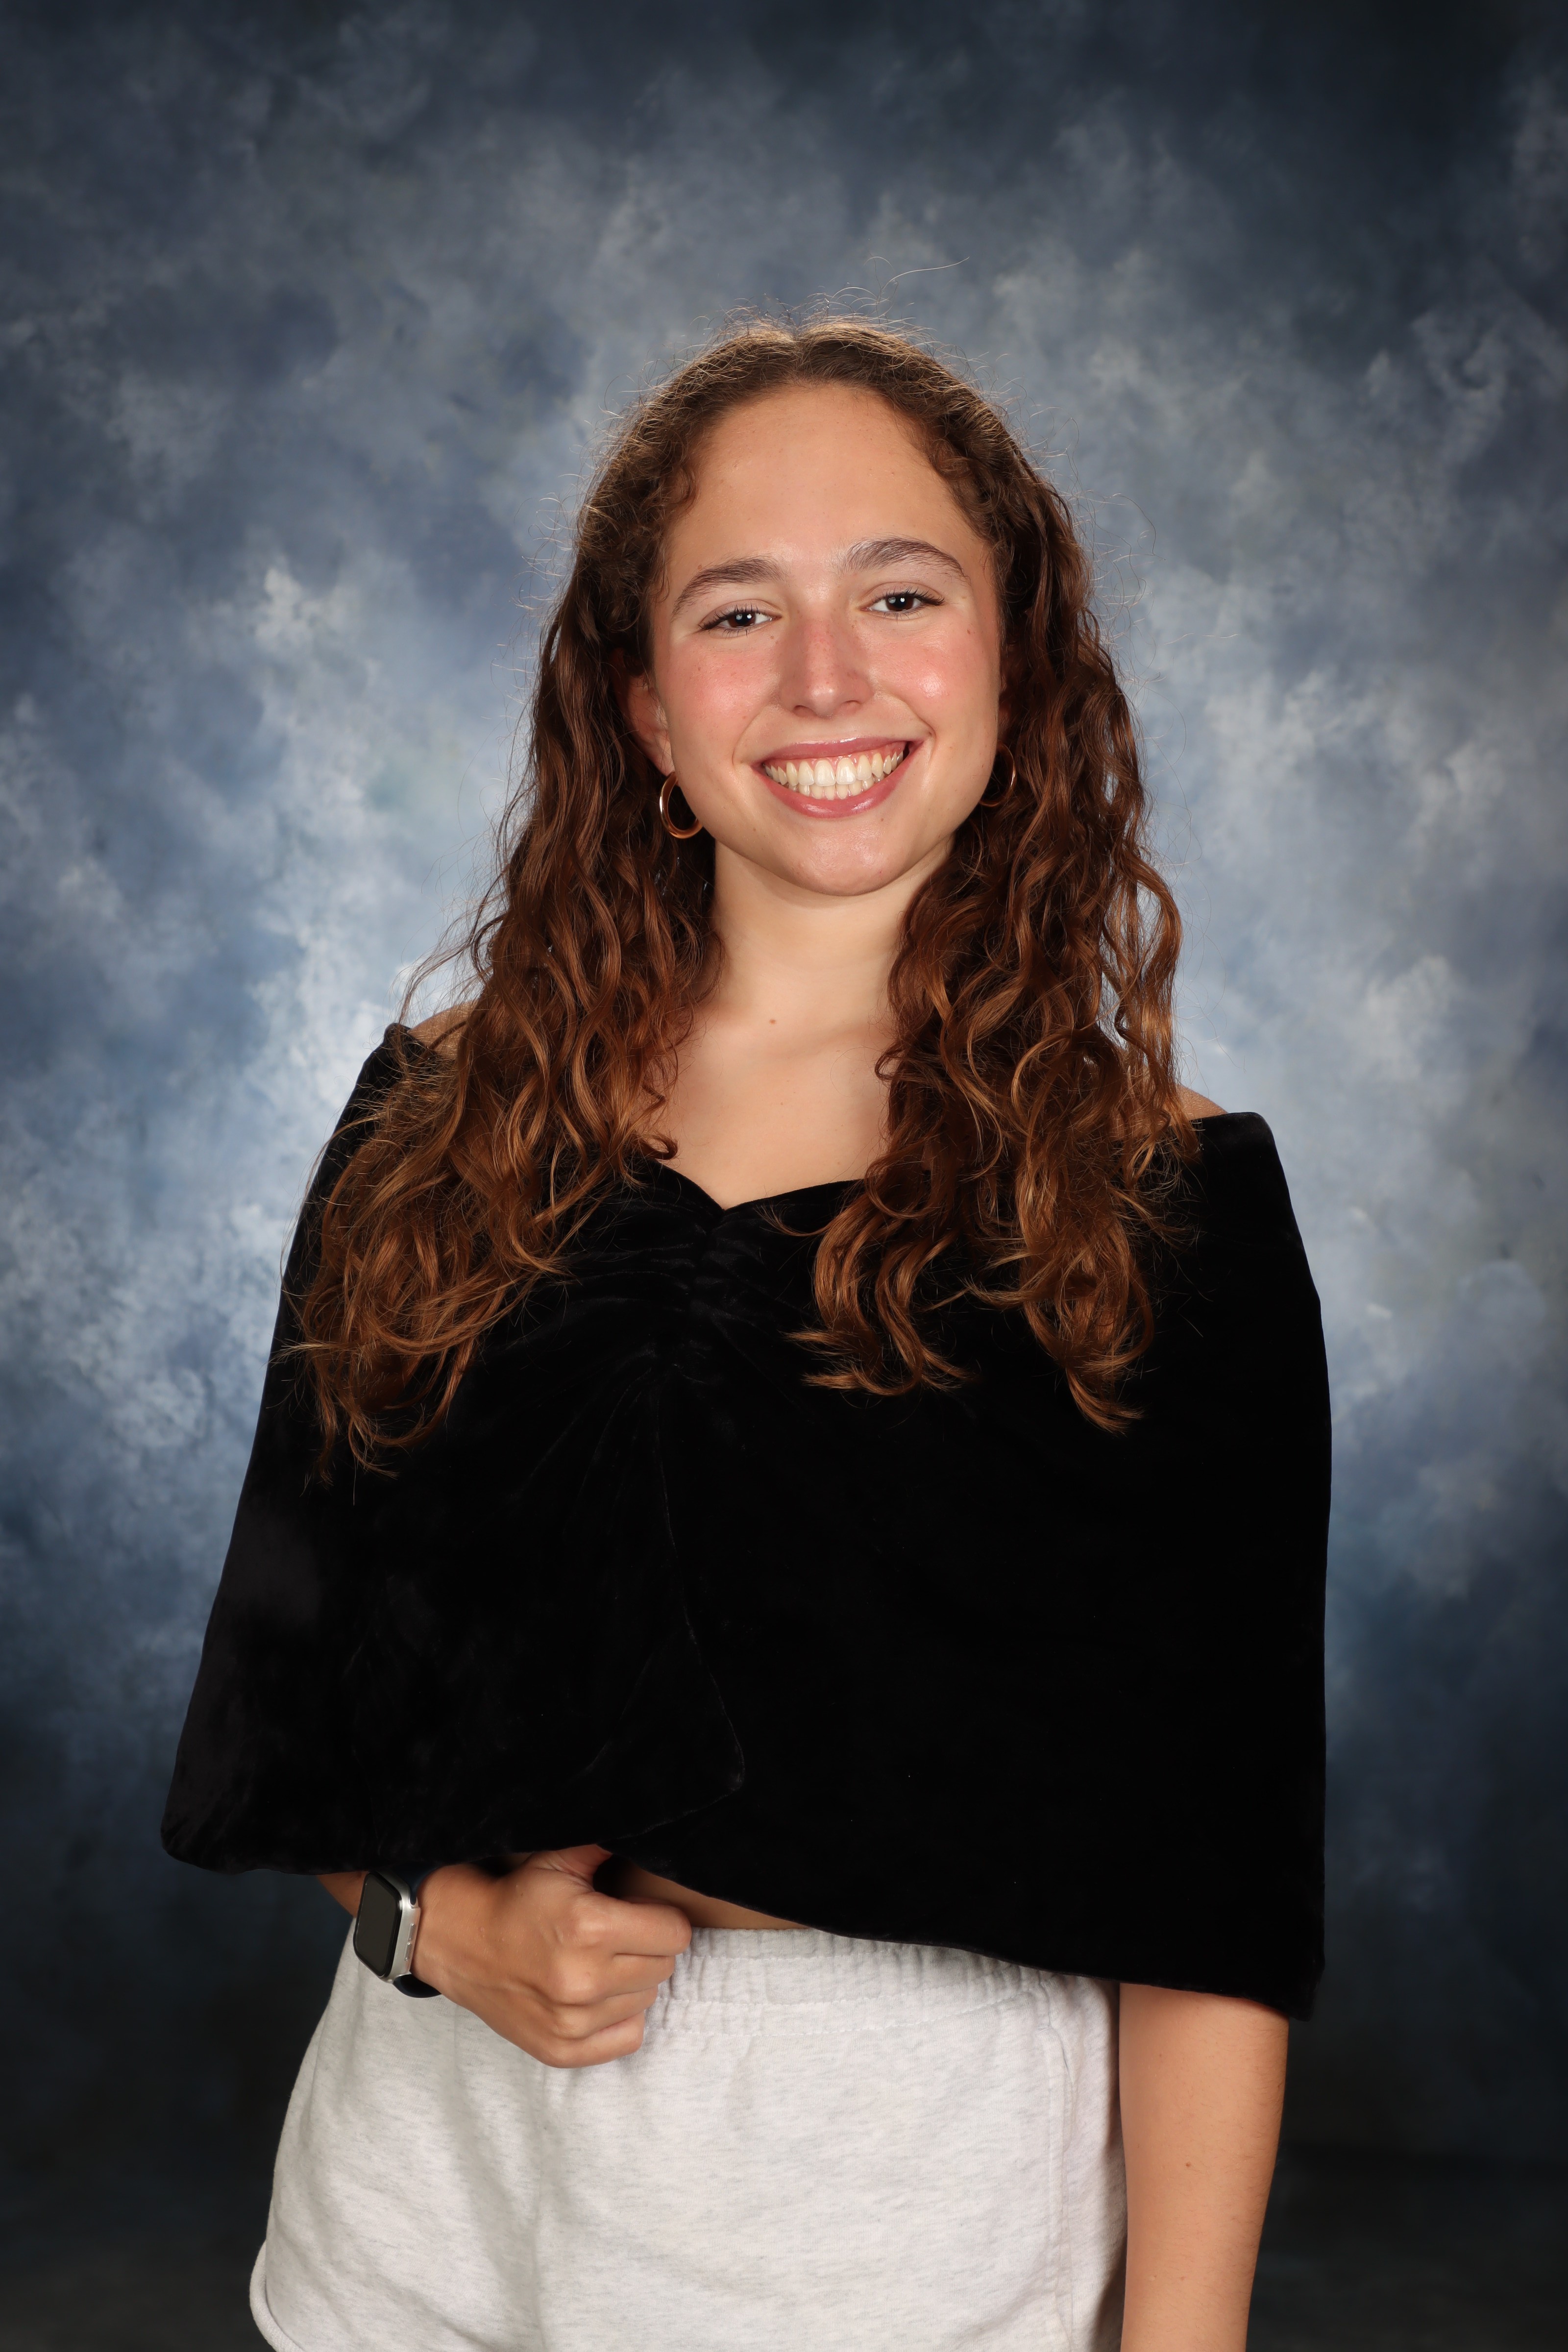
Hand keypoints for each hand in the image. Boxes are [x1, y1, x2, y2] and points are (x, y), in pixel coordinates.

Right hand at [407, 1845, 692, 2066]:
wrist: (463, 1944)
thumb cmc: (518, 1900)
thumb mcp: (560, 1861)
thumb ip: (607, 1849)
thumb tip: (652, 1838)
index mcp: (590, 1927)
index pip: (675, 1933)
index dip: (662, 1918)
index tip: (641, 1913)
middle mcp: (584, 1979)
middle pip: (664, 1966)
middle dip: (649, 1947)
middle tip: (620, 1936)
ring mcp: (573, 2021)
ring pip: (647, 1999)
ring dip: (632, 1981)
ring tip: (601, 1962)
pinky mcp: (563, 2050)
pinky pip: (629, 2037)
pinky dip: (620, 2017)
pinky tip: (597, 1995)